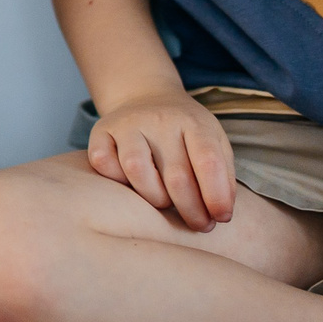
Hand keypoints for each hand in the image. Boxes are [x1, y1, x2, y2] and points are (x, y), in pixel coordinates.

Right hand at [91, 93, 235, 231]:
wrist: (145, 97)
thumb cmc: (184, 132)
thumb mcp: (213, 142)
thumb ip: (222, 176)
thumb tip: (221, 215)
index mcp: (193, 122)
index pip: (208, 161)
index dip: (216, 196)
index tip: (220, 218)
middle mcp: (160, 119)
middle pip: (176, 175)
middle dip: (190, 210)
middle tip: (198, 224)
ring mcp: (128, 124)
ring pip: (137, 170)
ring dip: (155, 199)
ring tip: (165, 203)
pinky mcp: (100, 131)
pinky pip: (104, 164)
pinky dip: (118, 182)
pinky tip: (132, 184)